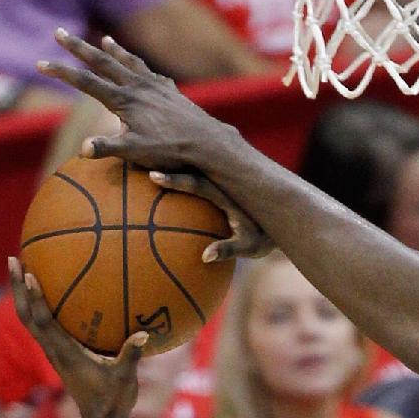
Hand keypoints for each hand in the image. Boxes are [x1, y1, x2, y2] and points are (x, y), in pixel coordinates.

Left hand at [8, 256, 146, 409]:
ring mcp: (53, 352)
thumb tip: (144, 335)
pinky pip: (41, 326)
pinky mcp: (57, 354)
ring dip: (22, 295)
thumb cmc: (113, 402)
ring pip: (29, 320)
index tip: (28, 274)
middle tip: (13, 259)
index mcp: (66, 354)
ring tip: (20, 267)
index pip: (44, 322)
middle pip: (26, 316)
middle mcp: (53, 351)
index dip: (35, 299)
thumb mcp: (126, 379)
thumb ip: (132, 356)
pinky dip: (37, 306)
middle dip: (17, 289)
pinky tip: (46, 291)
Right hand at [38, 29, 238, 181]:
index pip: (85, 82)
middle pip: (101, 62)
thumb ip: (109, 149)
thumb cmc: (171, 152)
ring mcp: (154, 85)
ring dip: (112, 50)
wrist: (207, 142)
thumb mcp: (137, 154)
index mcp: (124, 100)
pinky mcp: (170, 90)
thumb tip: (82, 149)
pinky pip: (149, 72)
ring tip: (103, 39)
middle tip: (58, 33)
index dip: (61, 73)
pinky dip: (138, 65)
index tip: (40, 64)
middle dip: (78, 48)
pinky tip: (140, 68)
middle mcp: (137, 86)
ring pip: (127, 61)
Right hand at [145, 170, 269, 264]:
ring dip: (167, 163)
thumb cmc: (264, 237)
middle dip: (162, 162)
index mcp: (224, 194)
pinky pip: (193, 176)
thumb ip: (228, 249)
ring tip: (141, 161)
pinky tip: (156, 175)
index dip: (174, 180)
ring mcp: (216, 181)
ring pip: (187, 167)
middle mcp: (218, 182)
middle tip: (136, 161)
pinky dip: (176, 174)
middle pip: (185, 166)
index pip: (195, 183)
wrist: (282, 219)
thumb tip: (204, 256)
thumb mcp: (249, 246)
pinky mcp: (215, 185)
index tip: (153, 176)